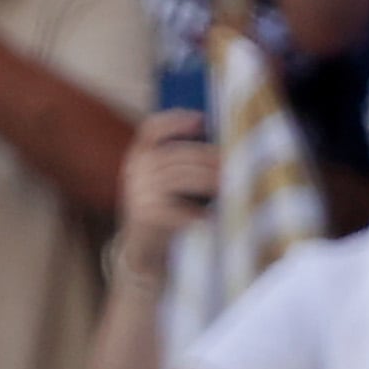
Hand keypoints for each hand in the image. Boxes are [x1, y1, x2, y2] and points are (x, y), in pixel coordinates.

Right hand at [117, 106, 224, 270]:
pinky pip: (180, 209)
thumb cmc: (162, 209)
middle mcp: (136, 170)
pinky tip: (213, 217)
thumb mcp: (162, 181)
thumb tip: (221, 150)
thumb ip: (180, 163)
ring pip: (183, 177)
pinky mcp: (147, 215)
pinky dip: (199, 214)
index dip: (175, 121)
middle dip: (209, 158)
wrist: (140, 248)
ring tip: (228, 186)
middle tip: (232, 165)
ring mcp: (140, 192)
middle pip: (178, 154)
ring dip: (209, 181)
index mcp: (139, 156)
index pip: (152, 129)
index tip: (202, 120)